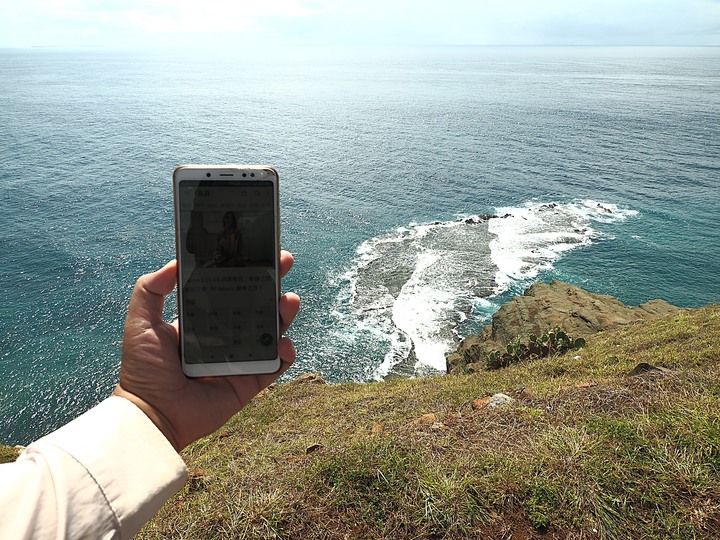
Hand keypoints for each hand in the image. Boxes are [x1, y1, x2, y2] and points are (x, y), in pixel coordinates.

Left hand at [112, 252, 300, 450]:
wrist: (152, 413)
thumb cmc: (143, 370)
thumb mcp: (141, 322)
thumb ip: (150, 290)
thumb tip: (174, 262)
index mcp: (205, 321)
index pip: (232, 290)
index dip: (248, 271)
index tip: (260, 252)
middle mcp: (227, 337)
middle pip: (258, 305)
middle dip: (274, 283)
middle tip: (283, 263)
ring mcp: (242, 359)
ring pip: (272, 331)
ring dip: (285, 314)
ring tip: (288, 301)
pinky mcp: (251, 382)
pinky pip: (276, 365)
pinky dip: (285, 353)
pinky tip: (282, 343)